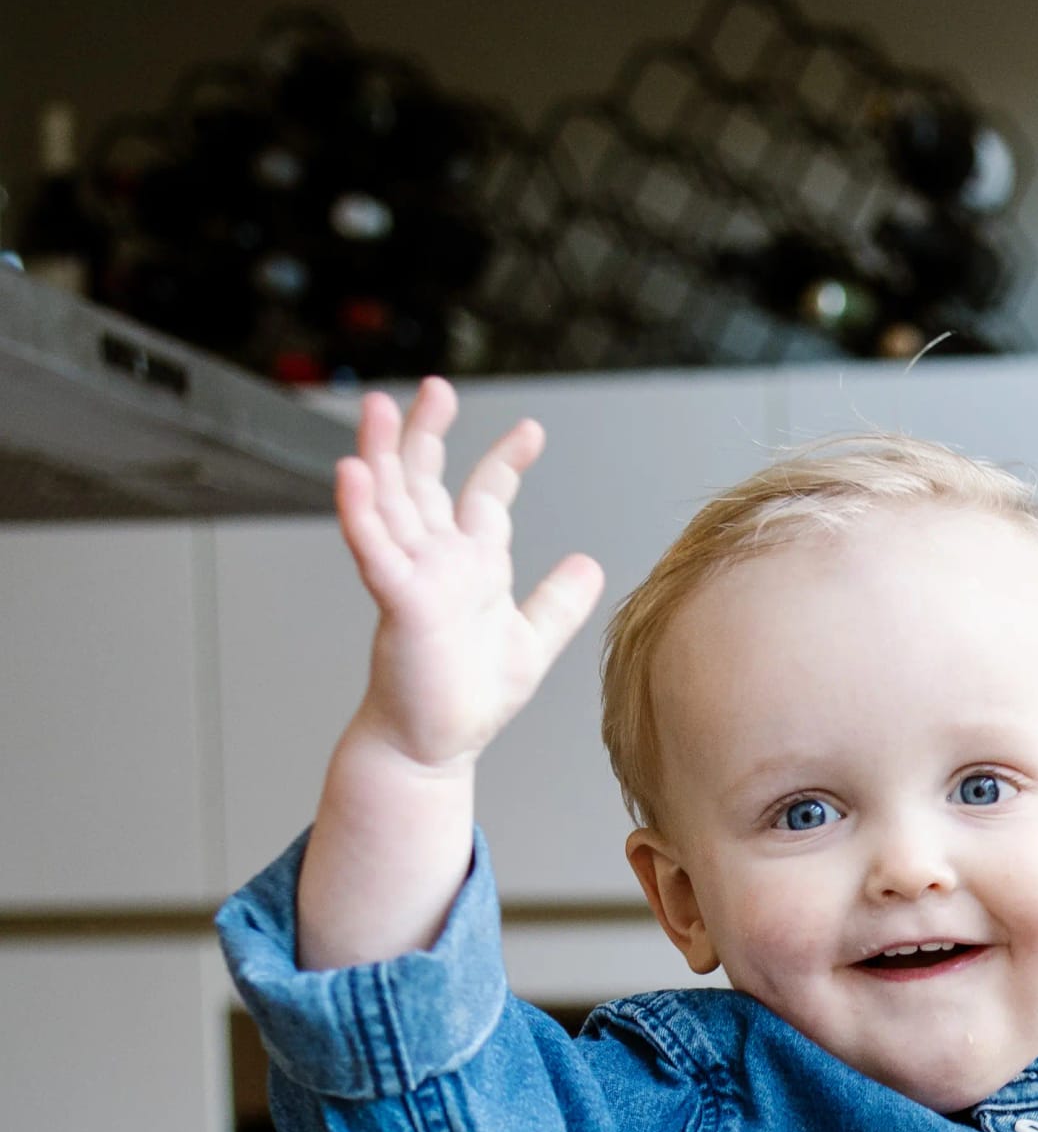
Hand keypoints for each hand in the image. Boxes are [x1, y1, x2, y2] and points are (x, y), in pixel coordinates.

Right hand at [336, 379, 602, 774]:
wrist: (438, 745)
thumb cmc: (473, 698)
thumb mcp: (532, 642)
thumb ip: (559, 603)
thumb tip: (590, 564)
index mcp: (471, 566)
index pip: (485, 497)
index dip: (505, 461)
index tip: (531, 430)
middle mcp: (438, 561)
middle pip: (424, 481)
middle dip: (427, 433)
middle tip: (436, 386)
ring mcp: (414, 577)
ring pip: (390, 500)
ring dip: (381, 452)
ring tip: (381, 408)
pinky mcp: (398, 602)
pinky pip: (374, 549)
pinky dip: (361, 510)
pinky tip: (352, 471)